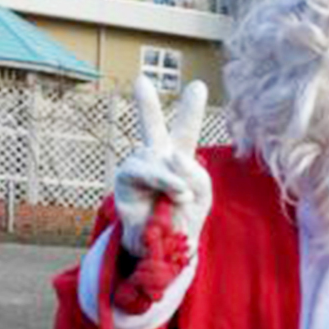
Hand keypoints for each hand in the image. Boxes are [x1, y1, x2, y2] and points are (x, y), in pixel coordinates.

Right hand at [115, 76, 212, 257]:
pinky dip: (162, 180)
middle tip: (141, 80)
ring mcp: (139, 167)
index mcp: (179, 158)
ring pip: (156, 157)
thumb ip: (196, 172)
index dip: (190, 108)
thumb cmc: (183, 218)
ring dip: (172, 178)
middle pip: (150, 126)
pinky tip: (176, 193)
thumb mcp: (202, 194)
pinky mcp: (125, 179)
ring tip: (183, 195)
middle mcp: (156, 157)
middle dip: (145, 104)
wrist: (164, 248)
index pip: (185, 130)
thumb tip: (173, 157)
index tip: (197, 85)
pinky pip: (143, 171)